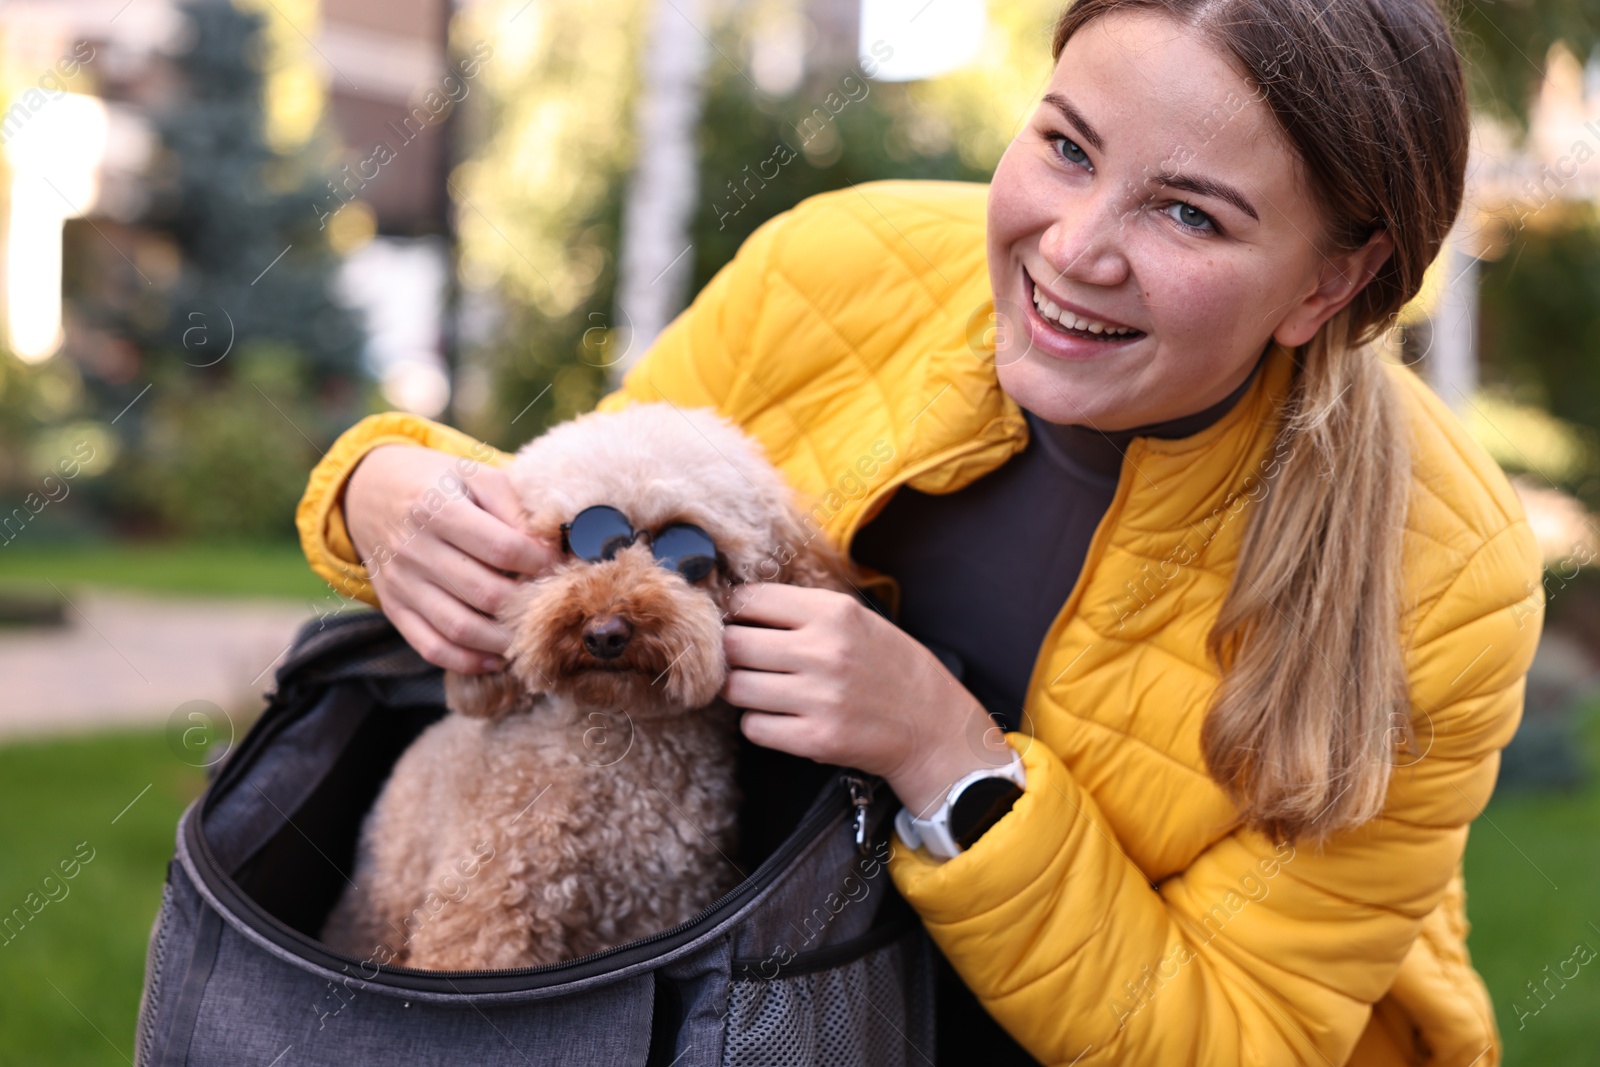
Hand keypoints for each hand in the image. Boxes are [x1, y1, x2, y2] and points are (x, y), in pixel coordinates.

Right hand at [344, 444, 560, 672]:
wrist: (369, 492)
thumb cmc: (436, 482)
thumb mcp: (473, 474)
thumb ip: (512, 506)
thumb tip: (550, 545)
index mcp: (436, 508)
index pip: (502, 548)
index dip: (540, 562)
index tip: (560, 564)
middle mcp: (413, 549)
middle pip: (485, 593)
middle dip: (528, 603)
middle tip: (550, 601)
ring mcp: (401, 584)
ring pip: (460, 629)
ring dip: (504, 640)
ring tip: (531, 632)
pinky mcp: (394, 608)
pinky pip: (432, 648)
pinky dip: (468, 660)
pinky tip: (497, 656)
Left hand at [720, 582, 1015, 816]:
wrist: (932, 726)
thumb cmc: (889, 667)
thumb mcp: (857, 619)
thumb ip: (803, 609)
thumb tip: (739, 606)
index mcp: (834, 612)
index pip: (750, 600)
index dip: (736, 612)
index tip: (740, 623)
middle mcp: (824, 651)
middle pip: (733, 644)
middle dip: (731, 653)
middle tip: (746, 661)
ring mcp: (820, 697)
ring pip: (735, 687)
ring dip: (742, 690)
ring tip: (764, 690)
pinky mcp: (816, 738)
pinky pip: (753, 727)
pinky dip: (760, 724)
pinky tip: (781, 718)